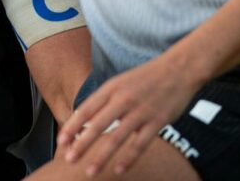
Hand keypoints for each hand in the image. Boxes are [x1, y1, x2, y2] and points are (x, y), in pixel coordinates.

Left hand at [57, 55, 203, 175]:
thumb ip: (103, 100)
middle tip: (68, 159)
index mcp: (110, 88)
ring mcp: (140, 111)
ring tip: (90, 171)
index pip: (85, 110)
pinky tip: (118, 170)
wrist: (178, 69)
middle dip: (81, 144)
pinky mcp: (157, 121)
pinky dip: (128, 158)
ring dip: (101, 157)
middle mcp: (123, 99)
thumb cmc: (145, 78)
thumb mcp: (120, 82)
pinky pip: (140, 144)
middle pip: (97, 125)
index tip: (61, 141)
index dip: (72, 126)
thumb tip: (82, 120)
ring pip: (116, 138)